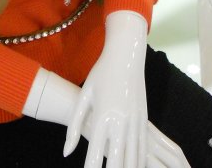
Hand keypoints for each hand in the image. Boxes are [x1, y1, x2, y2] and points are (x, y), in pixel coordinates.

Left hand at [65, 11, 148, 167]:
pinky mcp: (144, 118)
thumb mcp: (84, 96)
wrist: (126, 54)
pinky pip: (143, 147)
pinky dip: (140, 162)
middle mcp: (120, 120)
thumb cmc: (101, 73)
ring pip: (133, 157)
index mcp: (102, 115)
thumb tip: (66, 153)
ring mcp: (135, 120)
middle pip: (117, 160)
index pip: (95, 152)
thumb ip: (74, 125)